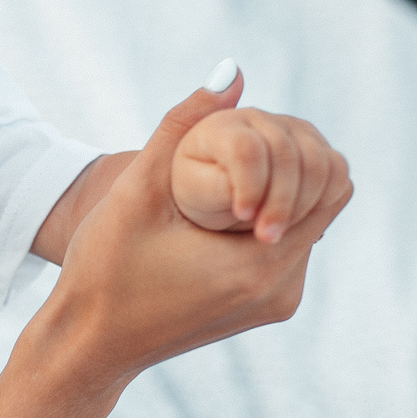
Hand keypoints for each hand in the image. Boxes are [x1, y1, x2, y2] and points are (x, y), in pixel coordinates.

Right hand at [58, 74, 353, 378]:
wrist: (90, 345)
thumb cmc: (103, 271)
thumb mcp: (136, 191)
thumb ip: (180, 126)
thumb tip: (231, 72)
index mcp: (260, 264)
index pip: (327, 181)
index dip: (298, 144)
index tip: (248, 134)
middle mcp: (282, 290)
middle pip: (326, 200)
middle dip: (293, 164)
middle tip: (240, 150)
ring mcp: (275, 304)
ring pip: (309, 223)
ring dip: (281, 191)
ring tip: (226, 180)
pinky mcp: (264, 308)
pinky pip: (289, 248)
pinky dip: (269, 219)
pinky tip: (223, 211)